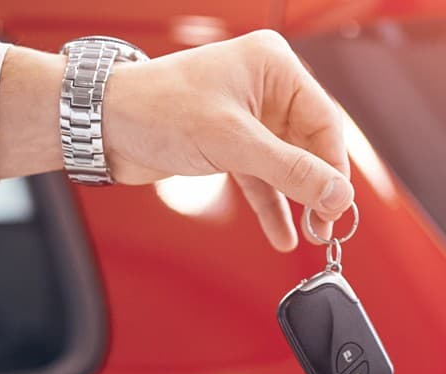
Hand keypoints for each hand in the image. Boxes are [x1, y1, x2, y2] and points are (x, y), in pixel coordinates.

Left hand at [104, 31, 352, 248]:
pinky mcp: (230, 146)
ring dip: (298, 202)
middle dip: (318, 189)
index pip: (325, 122)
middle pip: (310, 146)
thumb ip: (290, 170)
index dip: (335, 169)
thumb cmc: (159, 109)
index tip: (339, 206)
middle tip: (326, 226)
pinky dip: (272, 207)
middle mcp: (266, 89)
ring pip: (288, 166)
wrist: (106, 126)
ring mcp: (249, 119)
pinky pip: (263, 180)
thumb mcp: (233, 142)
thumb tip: (337, 194)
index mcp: (274, 67)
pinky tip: (282, 234)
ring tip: (311, 234)